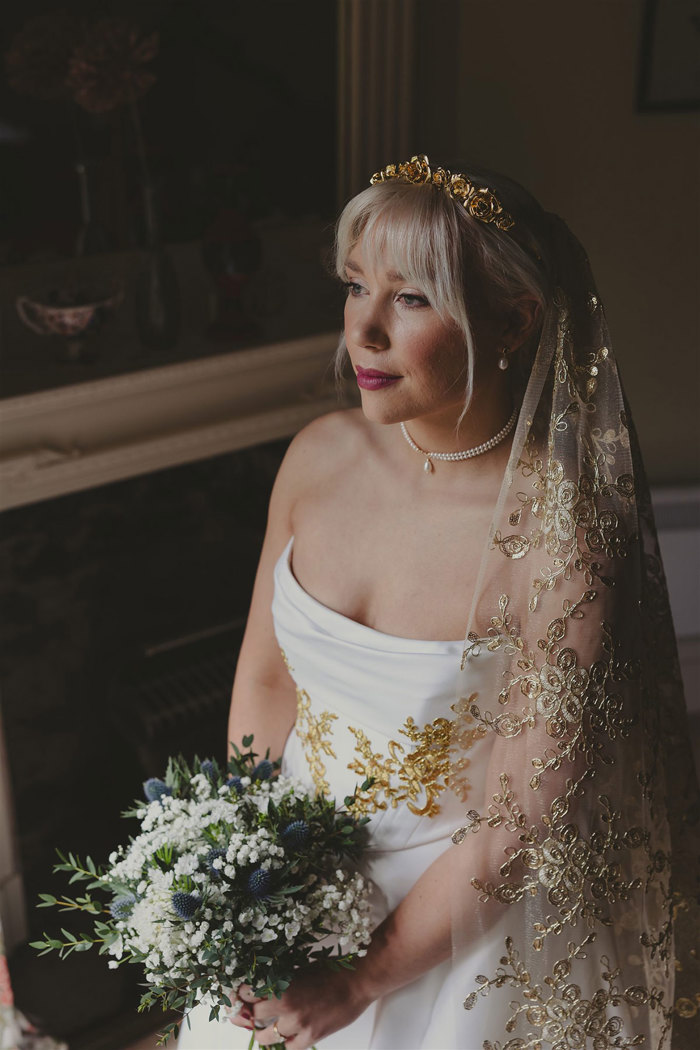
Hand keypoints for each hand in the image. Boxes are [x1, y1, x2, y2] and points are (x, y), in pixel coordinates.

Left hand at [230, 964, 371, 1049]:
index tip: (235, 998)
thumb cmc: (331, 970)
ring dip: (262, 1034)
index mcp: (281, 981)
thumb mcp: (299, 969)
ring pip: (266, 1037)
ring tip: (262, 1031)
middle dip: (246, 1017)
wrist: (357, 980)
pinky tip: (286, 1038)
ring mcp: (297, 1022)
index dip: (238, 996)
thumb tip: (260, 985)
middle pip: (252, 1017)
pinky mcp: (311, 1036)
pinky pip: (288, 1048)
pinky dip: (285, 1044)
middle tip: (243, 1017)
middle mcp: (285, 1003)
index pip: (247, 993)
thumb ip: (279, 978)